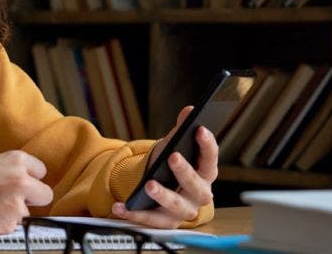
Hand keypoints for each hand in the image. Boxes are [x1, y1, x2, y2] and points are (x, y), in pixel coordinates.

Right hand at [0, 150, 53, 233]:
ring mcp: (17, 203)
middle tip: (11, 200)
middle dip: (31, 199)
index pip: (41, 171)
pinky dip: (3, 225)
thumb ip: (12, 172)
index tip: (21, 183)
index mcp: (17, 160)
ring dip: (14, 214)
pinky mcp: (9, 223)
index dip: (31, 179)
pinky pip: (15, 227)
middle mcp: (21, 179)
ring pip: (28, 213)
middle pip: (45, 194)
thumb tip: (27, 184)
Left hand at [110, 106, 217, 227]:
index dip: (208, 145)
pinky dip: (134, 214)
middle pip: (196, 187)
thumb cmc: (170, 165)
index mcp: (205, 174)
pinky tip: (120, 206)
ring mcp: (182, 211)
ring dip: (163, 195)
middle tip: (173, 156)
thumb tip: (189, 110)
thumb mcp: (174, 146)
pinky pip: (150, 220)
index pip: (211, 160)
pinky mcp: (164, 222)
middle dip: (185, 171)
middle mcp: (198, 195)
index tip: (200, 129)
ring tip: (149, 184)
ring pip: (175, 206)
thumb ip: (181, 130)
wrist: (161, 189)